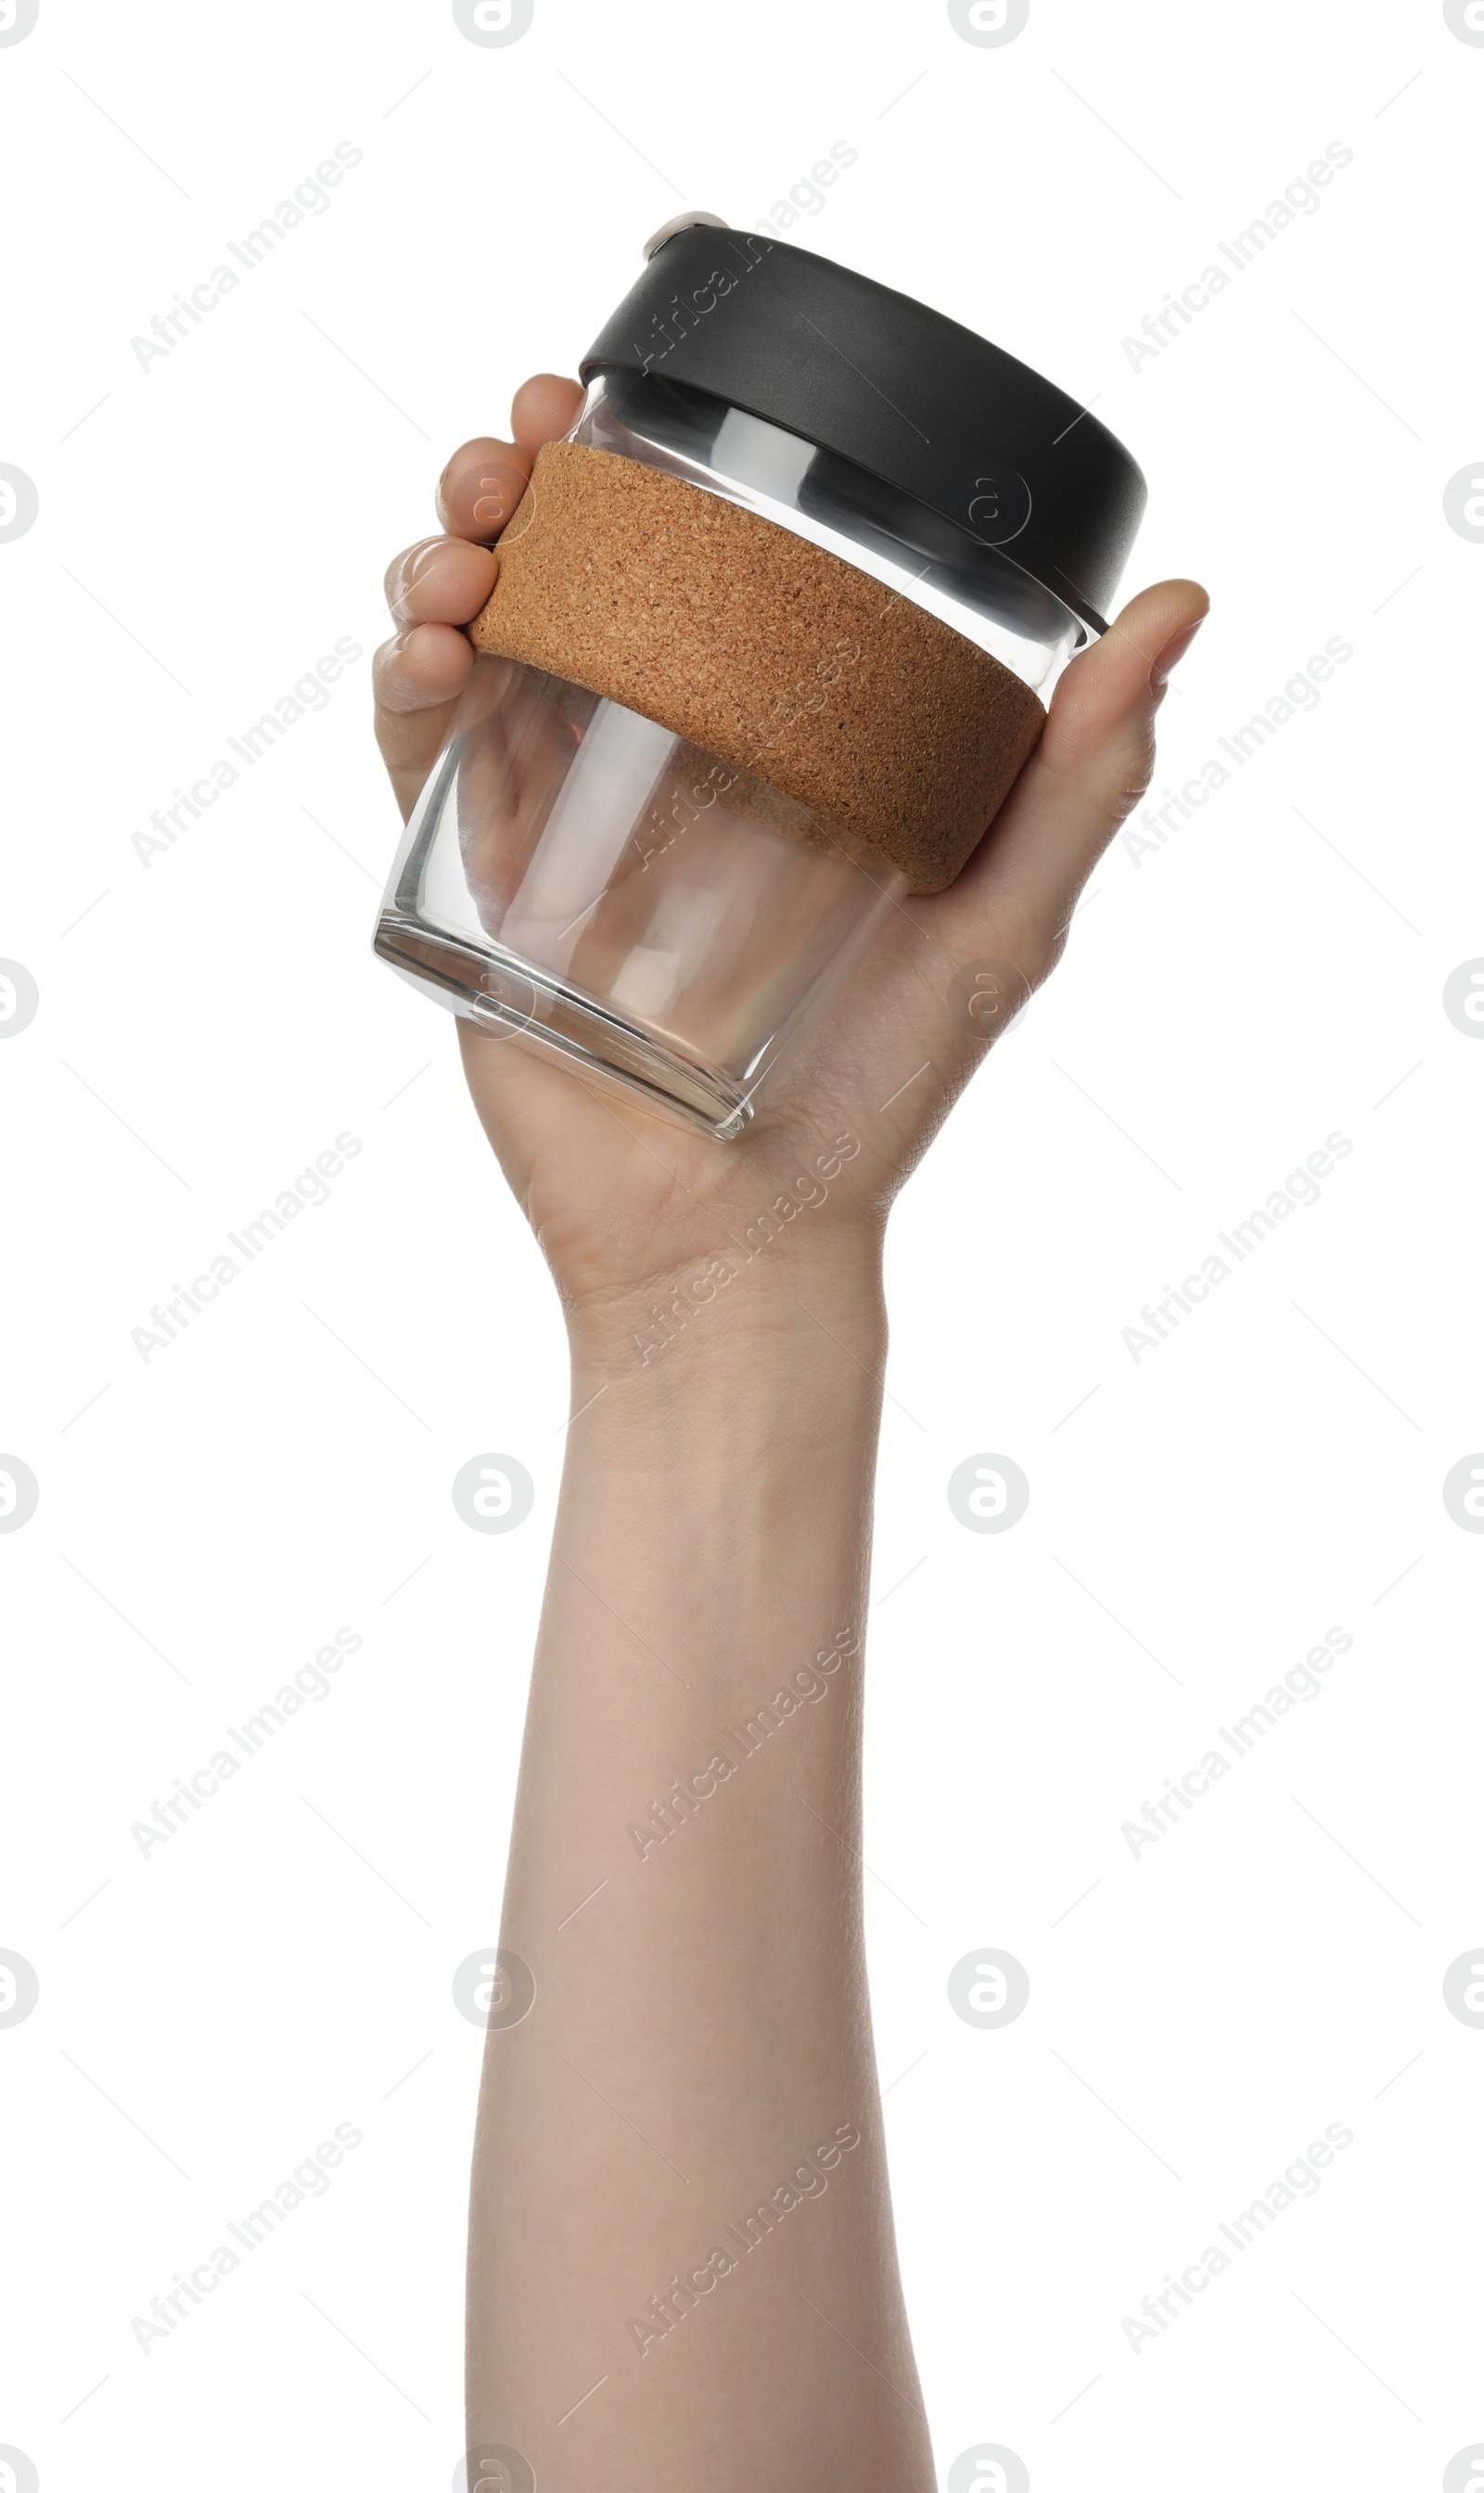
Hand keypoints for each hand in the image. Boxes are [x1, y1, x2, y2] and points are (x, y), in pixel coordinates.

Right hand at [374, 374, 1206, 1354]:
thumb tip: (1183, 610)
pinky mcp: (479, 893)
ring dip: (447, 559)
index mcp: (761, 748)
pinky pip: (418, 764)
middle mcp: (652, 767)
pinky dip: (404, 685)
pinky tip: (431, 644)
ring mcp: (556, 824)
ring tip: (466, 544)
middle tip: (521, 441)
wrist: (740, 1238)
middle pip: (561, 579)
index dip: (641, 473)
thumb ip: (1080, 780)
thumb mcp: (999, 924)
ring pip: (474, 646)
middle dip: (519, 485)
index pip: (687, 568)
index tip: (622, 407)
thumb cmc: (872, 1099)